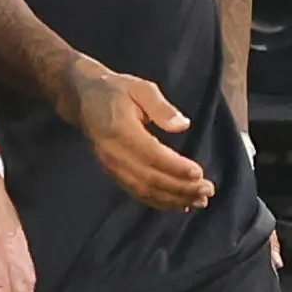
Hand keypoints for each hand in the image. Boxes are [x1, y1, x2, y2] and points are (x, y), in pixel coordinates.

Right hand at [62, 58, 212, 212]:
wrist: (84, 99)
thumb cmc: (117, 90)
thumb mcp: (140, 87)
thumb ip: (161, 107)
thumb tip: (182, 125)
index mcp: (120, 130)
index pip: (151, 154)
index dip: (176, 167)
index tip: (199, 173)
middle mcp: (113, 153)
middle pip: (150, 178)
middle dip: (181, 188)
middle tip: (207, 190)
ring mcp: (111, 166)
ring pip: (144, 190)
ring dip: (173, 199)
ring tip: (199, 200)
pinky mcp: (113, 173)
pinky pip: (137, 192)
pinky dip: (159, 201)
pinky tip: (179, 204)